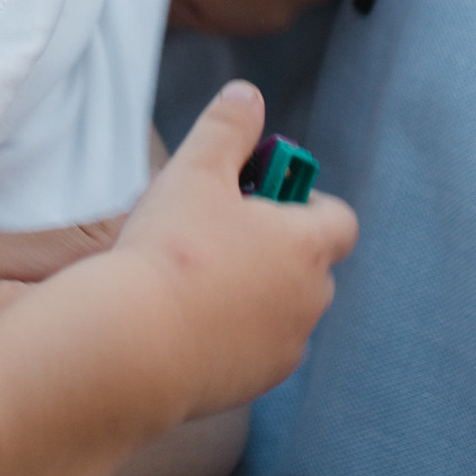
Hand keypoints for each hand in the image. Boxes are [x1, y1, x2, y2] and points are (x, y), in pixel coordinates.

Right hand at [113, 80, 356, 416]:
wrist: (136, 343)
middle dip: (272, 244)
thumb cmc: (171, 249)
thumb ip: (228, 127)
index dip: (304, 199)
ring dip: (254, 289)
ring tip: (194, 275)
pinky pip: (257, 347)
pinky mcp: (257, 381)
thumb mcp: (196, 169)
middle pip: (309, 262)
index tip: (259, 193)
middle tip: (215, 228)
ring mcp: (286, 346)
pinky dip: (234, 332)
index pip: (339, 218)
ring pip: (282, 306)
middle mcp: (310, 299)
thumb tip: (248, 94)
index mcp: (306, 245)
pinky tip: (186, 318)